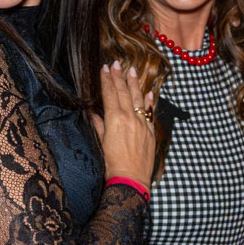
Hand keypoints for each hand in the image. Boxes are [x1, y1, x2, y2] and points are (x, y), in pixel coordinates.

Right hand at [92, 61, 156, 190]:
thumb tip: (93, 113)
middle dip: (119, 77)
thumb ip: (99, 126)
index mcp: (115, 119)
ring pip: (139, 99)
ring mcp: (142, 124)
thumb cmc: (112, 165)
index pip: (110, 94)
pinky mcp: (150, 132)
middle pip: (124, 93)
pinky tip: (149, 92)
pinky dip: (149, 101)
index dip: (107, 80)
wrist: (131, 181)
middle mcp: (130, 118)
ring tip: (132, 70)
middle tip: (117, 63)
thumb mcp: (101, 144)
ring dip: (135, 84)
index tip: (105, 68)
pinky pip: (150, 113)